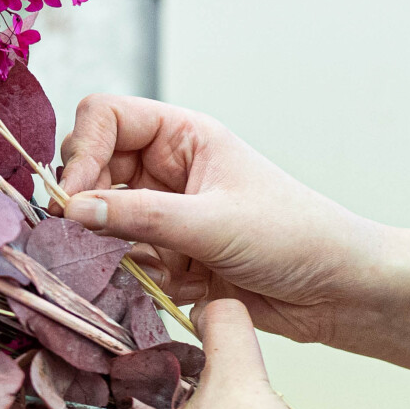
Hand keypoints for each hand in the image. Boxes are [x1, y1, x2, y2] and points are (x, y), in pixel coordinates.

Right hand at [57, 96, 409, 388]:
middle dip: (86, 202)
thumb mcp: (213, 222)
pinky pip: (124, 261)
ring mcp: (167, 214)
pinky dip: (132, 277)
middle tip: (81, 237)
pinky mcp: (169, 256)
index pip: (106, 117)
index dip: (82, 149)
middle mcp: (168, 169)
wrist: (337, 291)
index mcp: (184, 137)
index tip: (73, 196)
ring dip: (109, 246)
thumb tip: (71, 210)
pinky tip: (167, 287)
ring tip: (142, 265)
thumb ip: (138, 217)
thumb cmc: (295, 237)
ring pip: (103, 220)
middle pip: (94, 169)